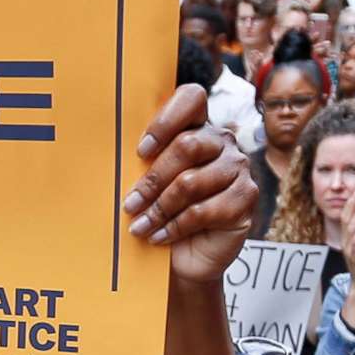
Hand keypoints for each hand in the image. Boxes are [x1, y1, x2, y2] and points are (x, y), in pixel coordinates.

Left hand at [121, 83, 254, 284]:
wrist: (187, 256)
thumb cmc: (163, 214)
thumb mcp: (150, 184)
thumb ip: (143, 163)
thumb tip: (109, 155)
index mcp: (198, 127)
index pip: (191, 98)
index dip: (165, 120)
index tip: (141, 151)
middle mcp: (222, 142)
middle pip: (186, 145)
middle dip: (152, 179)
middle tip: (130, 204)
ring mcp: (238, 168)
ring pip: (190, 182)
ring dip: (158, 209)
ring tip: (139, 227)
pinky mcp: (245, 198)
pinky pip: (202, 211)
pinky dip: (174, 227)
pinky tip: (159, 236)